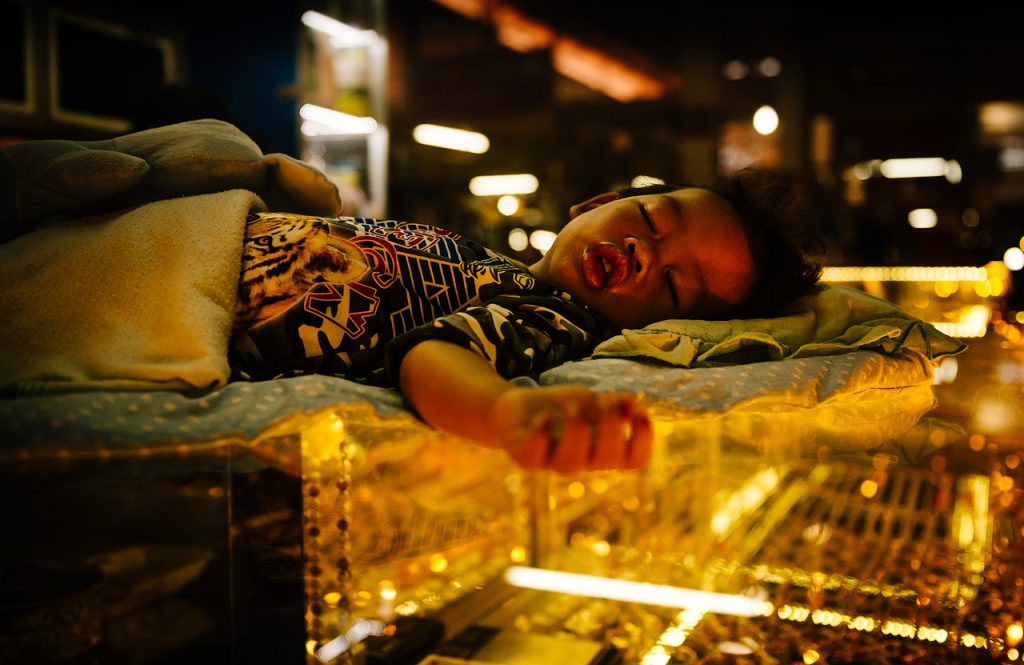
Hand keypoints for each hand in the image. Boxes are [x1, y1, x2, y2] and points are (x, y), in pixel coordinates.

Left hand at [489, 385, 652, 473]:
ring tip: (572, 406)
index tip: (638, 413)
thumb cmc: (563, 409)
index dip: (644, 439)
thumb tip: (633, 404)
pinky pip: (533, 457)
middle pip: (608, 460)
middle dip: (611, 427)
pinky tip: (543, 417)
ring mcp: (554, 461)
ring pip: (571, 463)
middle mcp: (584, 460)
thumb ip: (614, 404)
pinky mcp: (526, 457)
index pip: (635, 460)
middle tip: (604, 401)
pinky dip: (539, 435)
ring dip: (576, 430)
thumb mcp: (592, 401)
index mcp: (605, 449)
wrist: (519, 409)